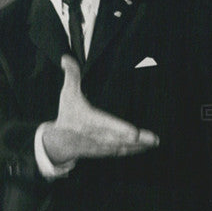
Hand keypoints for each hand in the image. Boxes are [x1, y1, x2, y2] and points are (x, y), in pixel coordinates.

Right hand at [41, 55, 159, 164]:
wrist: (58, 142)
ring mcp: (102, 146)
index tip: (134, 133)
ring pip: (123, 147)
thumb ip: (71, 75)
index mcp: (90, 121)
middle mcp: (97, 136)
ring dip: (139, 146)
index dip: (120, 129)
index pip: (107, 125)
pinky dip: (133, 151)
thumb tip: (65, 57)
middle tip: (153, 139)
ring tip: (154, 142)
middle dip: (137, 140)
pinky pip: (121, 152)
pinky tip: (145, 147)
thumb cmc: (67, 116)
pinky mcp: (104, 151)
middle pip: (120, 139)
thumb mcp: (68, 94)